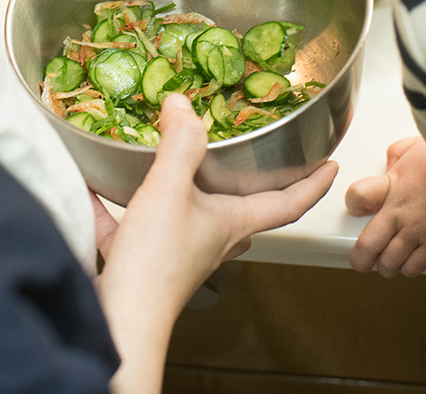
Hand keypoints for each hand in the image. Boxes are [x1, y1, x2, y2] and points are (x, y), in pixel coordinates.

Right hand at [94, 93, 336, 393]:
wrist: (119, 321)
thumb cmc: (157, 264)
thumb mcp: (170, 191)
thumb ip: (180, 144)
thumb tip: (182, 104)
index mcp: (232, 223)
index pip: (288, 204)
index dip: (312, 183)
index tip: (330, 164)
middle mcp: (212, 238)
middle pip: (244, 209)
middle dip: (252, 184)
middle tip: (252, 154)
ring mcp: (179, 251)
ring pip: (191, 213)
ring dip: (186, 188)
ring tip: (174, 158)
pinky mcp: (144, 260)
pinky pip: (135, 224)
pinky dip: (119, 205)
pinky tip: (96, 186)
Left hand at [345, 136, 425, 277]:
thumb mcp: (414, 148)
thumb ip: (396, 156)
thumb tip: (391, 162)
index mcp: (391, 187)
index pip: (357, 198)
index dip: (352, 205)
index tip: (356, 209)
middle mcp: (400, 214)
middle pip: (368, 246)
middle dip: (361, 259)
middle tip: (361, 261)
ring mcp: (418, 233)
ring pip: (390, 263)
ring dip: (386, 266)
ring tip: (388, 263)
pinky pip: (415, 268)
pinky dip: (408, 269)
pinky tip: (408, 263)